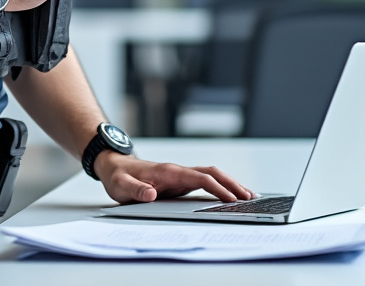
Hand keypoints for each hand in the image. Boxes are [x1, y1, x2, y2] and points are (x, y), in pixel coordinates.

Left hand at [93, 152, 254, 204]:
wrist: (115, 166)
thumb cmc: (119, 177)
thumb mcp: (121, 186)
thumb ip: (136, 190)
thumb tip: (152, 193)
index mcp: (169, 171)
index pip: (200, 177)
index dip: (218, 188)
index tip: (232, 199)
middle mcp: (178, 170)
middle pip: (212, 173)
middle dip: (232, 184)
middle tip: (249, 197)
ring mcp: (180, 174)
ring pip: (211, 175)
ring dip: (229, 183)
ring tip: (247, 196)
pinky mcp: (180, 179)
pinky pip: (205, 180)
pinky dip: (220, 186)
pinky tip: (228, 195)